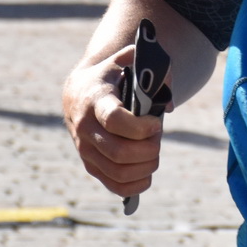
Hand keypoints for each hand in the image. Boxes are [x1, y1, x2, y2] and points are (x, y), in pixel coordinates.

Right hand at [62, 44, 163, 198]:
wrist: (77, 94)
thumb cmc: (110, 77)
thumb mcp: (126, 61)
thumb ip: (152, 68)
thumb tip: (168, 105)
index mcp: (95, 100)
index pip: (115, 120)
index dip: (141, 127)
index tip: (156, 123)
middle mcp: (86, 128)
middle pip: (120, 152)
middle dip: (149, 149)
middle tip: (157, 137)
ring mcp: (86, 150)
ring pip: (119, 172)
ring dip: (146, 166)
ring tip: (153, 151)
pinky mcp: (90, 165)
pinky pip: (114, 185)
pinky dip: (136, 185)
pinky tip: (147, 172)